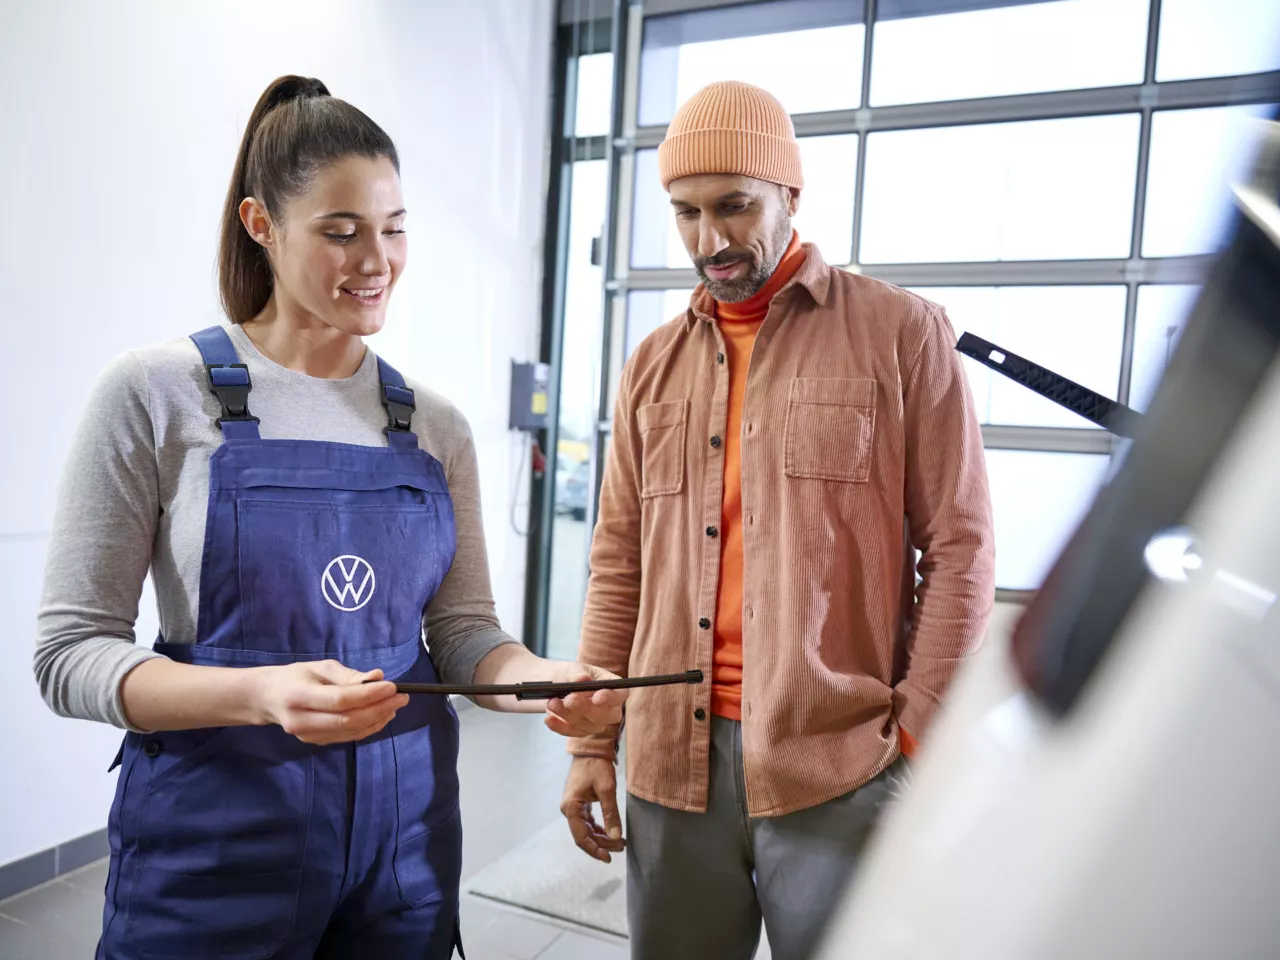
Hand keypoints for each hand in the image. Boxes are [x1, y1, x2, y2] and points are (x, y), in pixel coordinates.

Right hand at [255, 660, 408, 744]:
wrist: (269, 699)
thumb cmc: (296, 677)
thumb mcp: (320, 667)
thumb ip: (349, 675)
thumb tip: (378, 677)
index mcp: (298, 695)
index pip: (339, 699)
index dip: (368, 695)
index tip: (391, 686)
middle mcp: (301, 720)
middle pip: (347, 719)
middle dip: (379, 708)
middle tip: (402, 697)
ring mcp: (307, 736)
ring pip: (350, 732)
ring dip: (377, 719)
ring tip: (395, 705)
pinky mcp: (315, 743)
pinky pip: (347, 737)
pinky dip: (368, 727)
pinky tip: (381, 715)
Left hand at [543, 663, 626, 737]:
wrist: (555, 684)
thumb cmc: (571, 674)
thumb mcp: (573, 669)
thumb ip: (578, 674)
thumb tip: (583, 679)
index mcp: (612, 688)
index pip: (620, 695)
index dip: (611, 698)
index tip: (597, 697)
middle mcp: (609, 708)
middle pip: (606, 715)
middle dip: (587, 708)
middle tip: (569, 700)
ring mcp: (596, 723)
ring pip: (587, 725)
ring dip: (568, 715)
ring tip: (552, 702)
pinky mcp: (580, 731)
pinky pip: (572, 733)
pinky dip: (559, 726)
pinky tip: (549, 719)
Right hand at [561, 756, 624, 862]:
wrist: (592, 747)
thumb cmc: (597, 766)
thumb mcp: (607, 790)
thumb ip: (611, 814)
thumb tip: (615, 836)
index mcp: (571, 807)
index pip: (581, 837)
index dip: (594, 850)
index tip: (608, 857)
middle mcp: (568, 809)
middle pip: (584, 835)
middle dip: (602, 844)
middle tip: (621, 847)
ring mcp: (573, 806)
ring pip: (586, 829)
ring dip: (601, 837)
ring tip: (619, 842)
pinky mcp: (579, 803)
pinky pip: (588, 821)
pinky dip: (599, 828)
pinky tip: (610, 833)